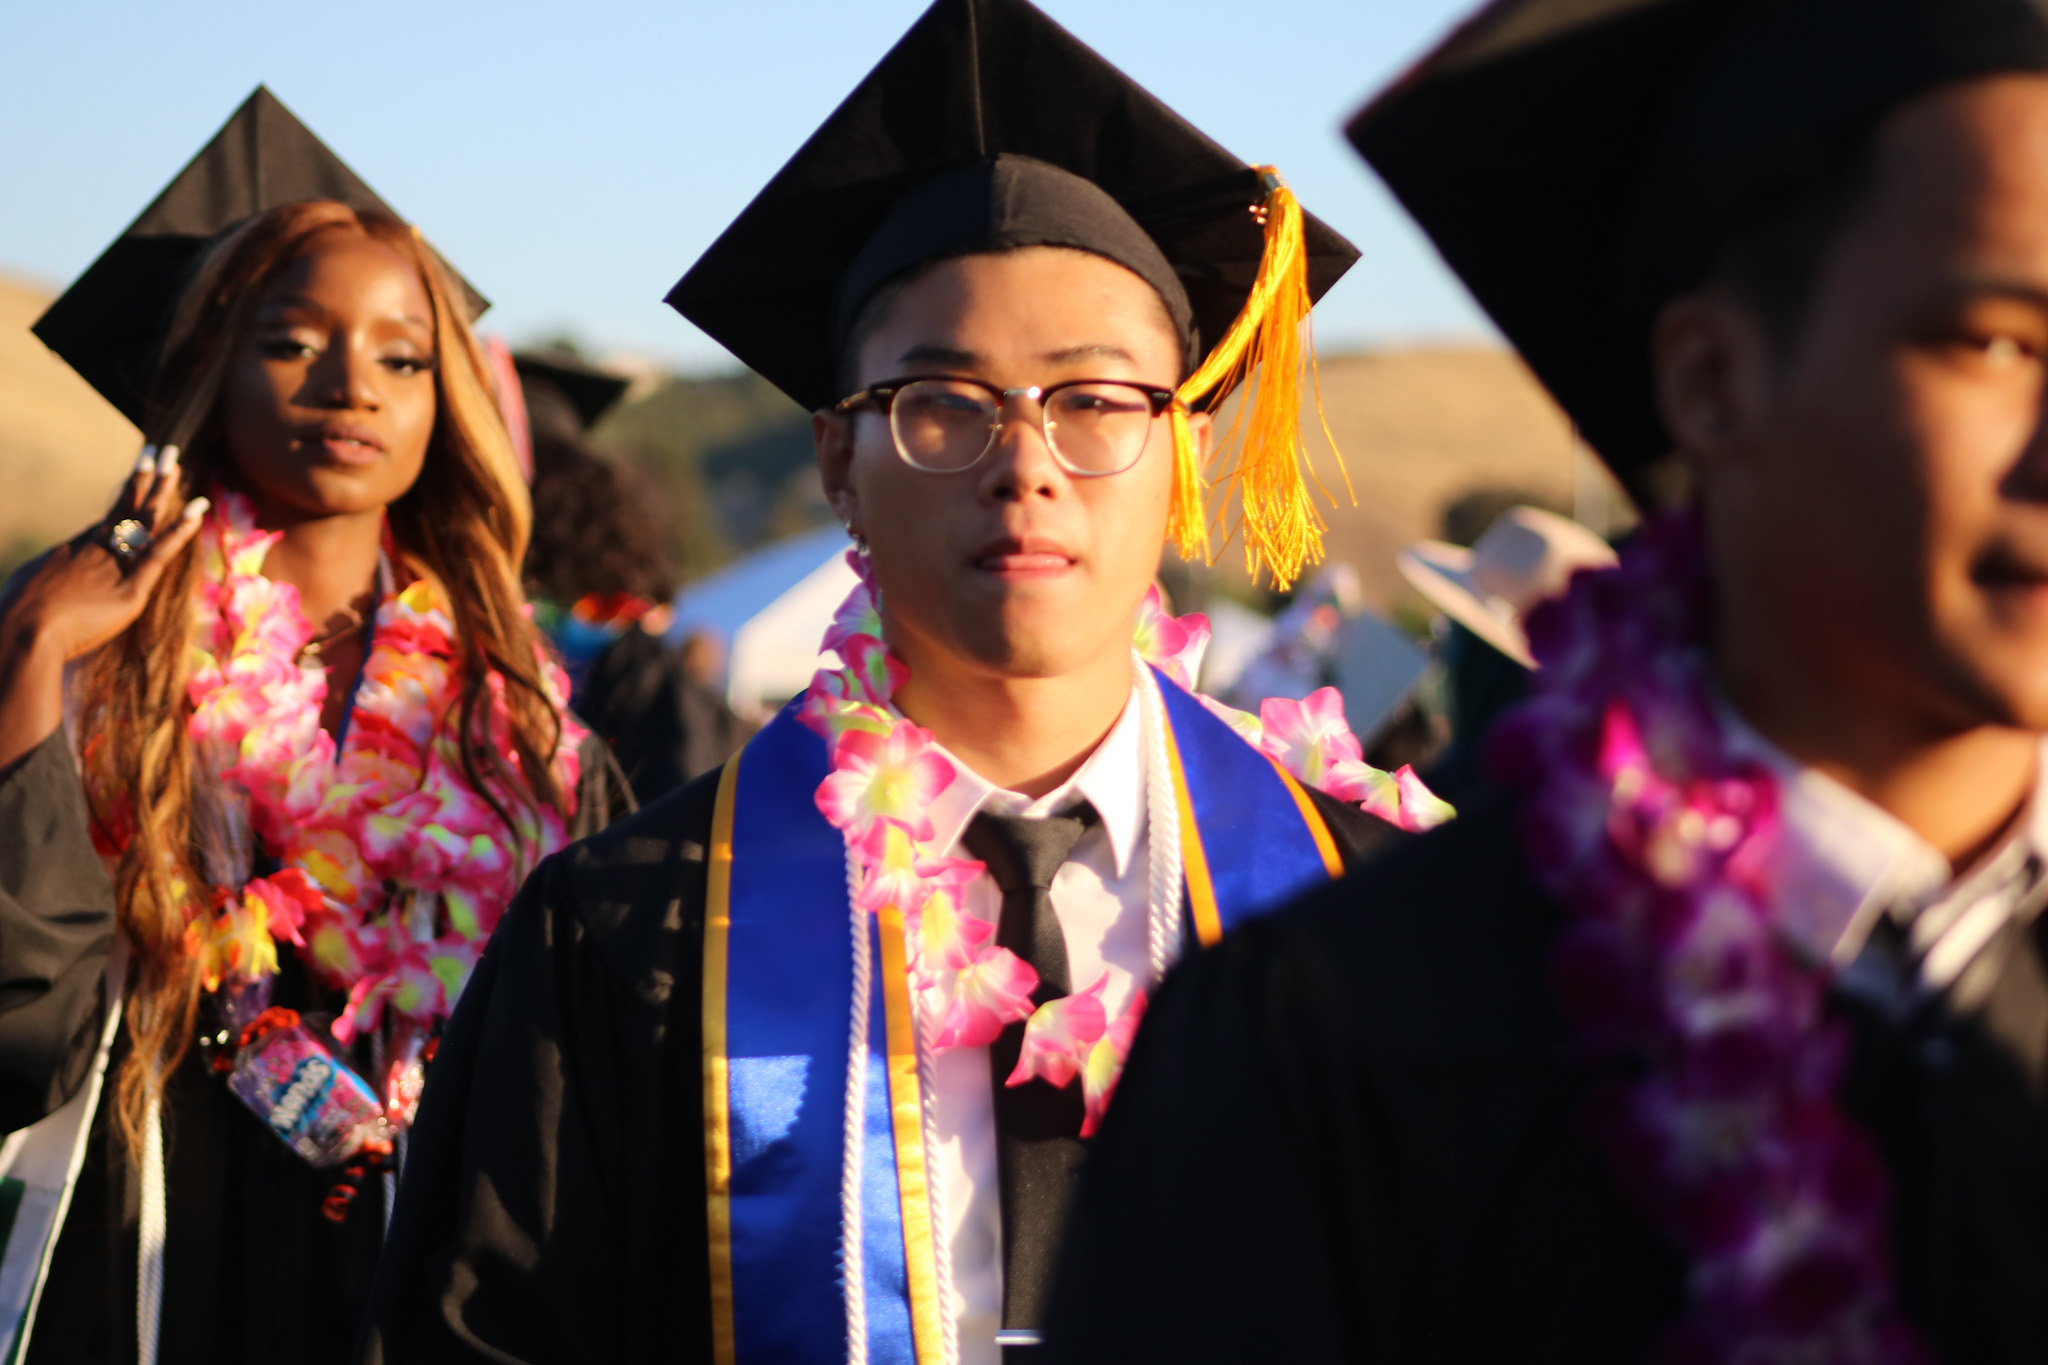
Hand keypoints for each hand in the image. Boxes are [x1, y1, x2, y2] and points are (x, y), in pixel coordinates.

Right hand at [0, 444, 209, 664]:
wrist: (21, 632)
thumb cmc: (14, 620)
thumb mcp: (25, 592)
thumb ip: (40, 584)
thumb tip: (37, 585)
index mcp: (69, 554)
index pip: (105, 524)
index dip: (124, 501)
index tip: (139, 480)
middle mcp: (94, 551)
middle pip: (125, 509)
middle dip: (144, 479)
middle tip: (160, 452)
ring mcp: (113, 566)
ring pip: (144, 521)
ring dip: (162, 491)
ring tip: (176, 462)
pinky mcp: (132, 588)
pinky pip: (160, 553)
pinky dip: (180, 531)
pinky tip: (198, 509)